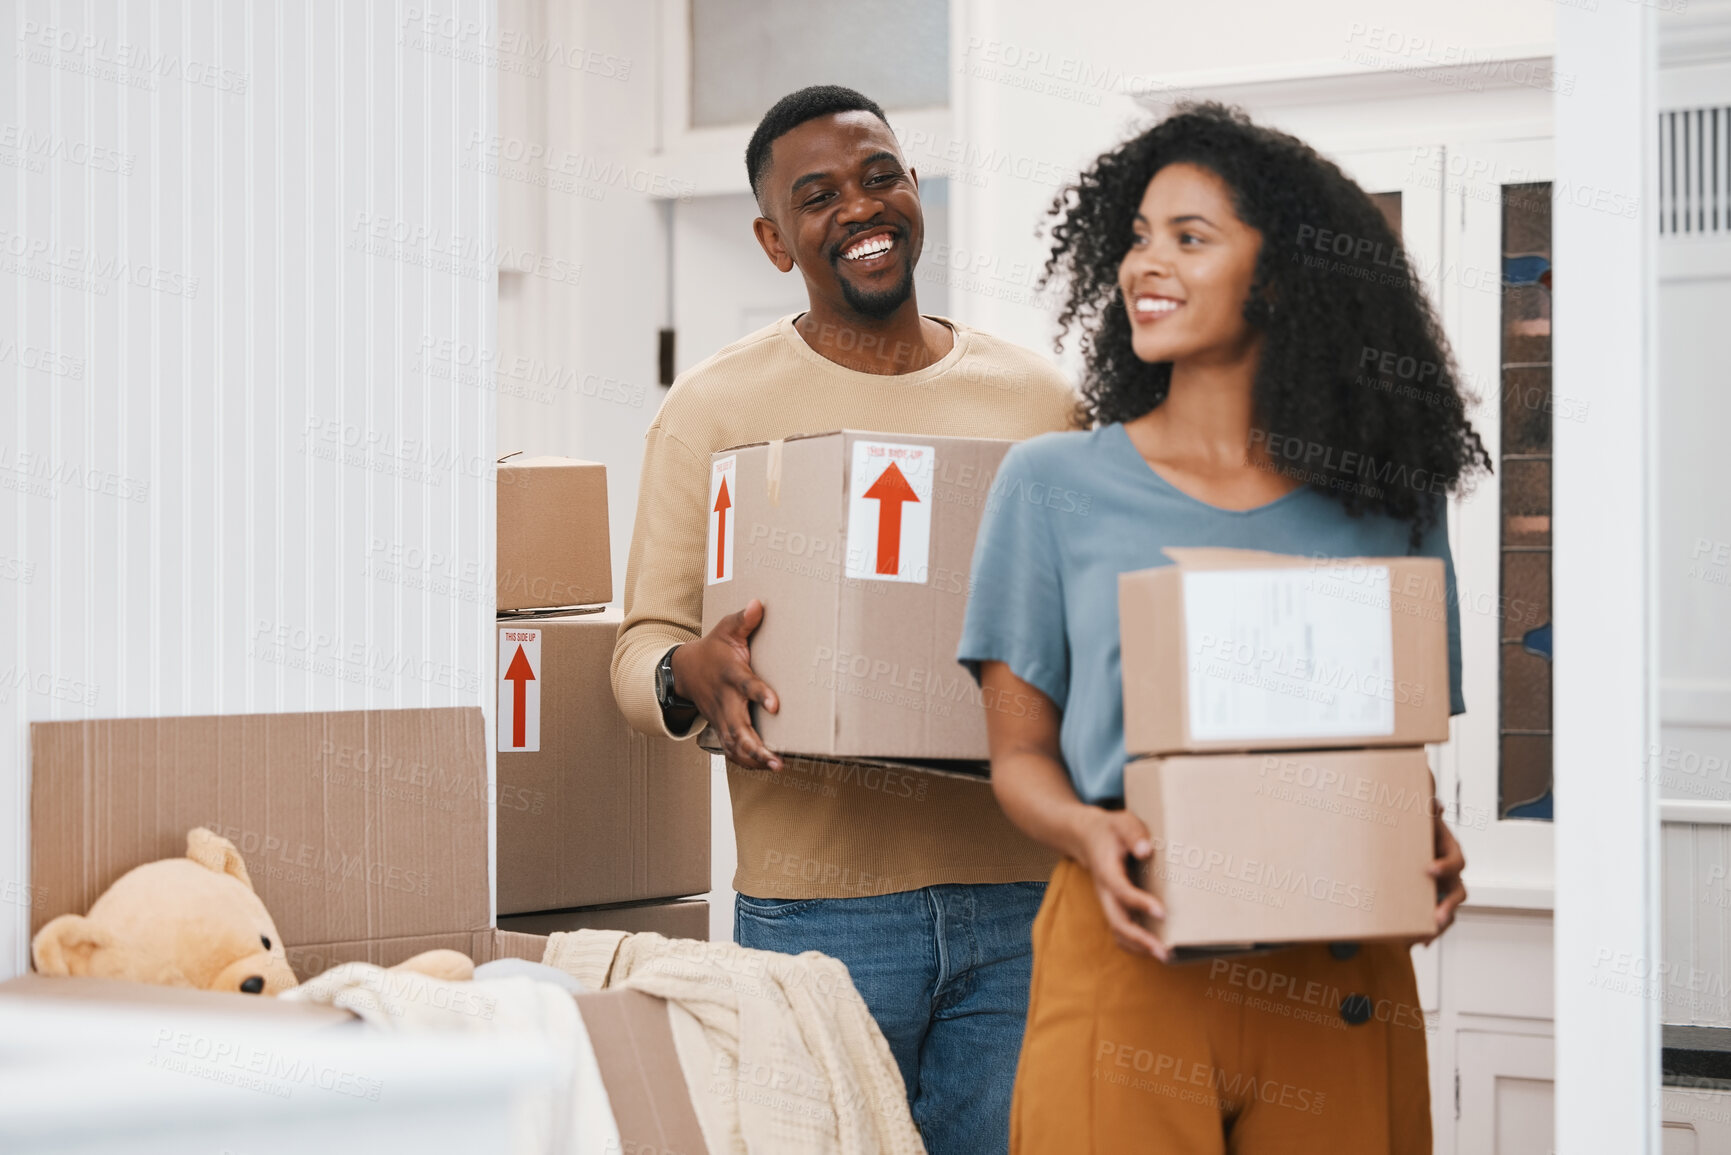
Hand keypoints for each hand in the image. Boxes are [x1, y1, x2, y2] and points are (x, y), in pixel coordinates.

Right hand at [670, 599, 780, 770]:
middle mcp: (725, 699)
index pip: (746, 685)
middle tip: (775, 758)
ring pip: (733, 742)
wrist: (685, 671)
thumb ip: (743, 620)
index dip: (759, 695)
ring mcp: (720, 716)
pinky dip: (744, 761)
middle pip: (738, 726)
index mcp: (730, 674)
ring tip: (775, 767)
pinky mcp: (720, 726)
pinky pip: (730, 749)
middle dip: (755, 744)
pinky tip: (762, 768)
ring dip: (752, 757)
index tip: (774, 705)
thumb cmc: (713, 650)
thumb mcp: (726, 630)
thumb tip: (759, 604)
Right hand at [1072, 808, 1168, 960]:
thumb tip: (1145, 851)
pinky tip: (1156, 948)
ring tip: (1165, 956)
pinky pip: (1121, 930)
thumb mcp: (1122, 822)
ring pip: (1118, 931)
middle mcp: (1104, 892)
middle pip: (1117, 921)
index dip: (1140, 903)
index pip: (1121, 891)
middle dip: (1140, 939)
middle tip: (1164, 951)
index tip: (1162, 912)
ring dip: (1139, 947)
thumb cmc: (1111, 830)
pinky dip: (1136, 943)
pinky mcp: (1114, 906)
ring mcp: (1108, 902)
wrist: (1087, 837)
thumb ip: (1133, 833)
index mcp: (1106, 871)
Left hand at [1420, 805, 1467, 943]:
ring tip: (1427, 937)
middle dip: (1448, 906)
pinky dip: (1427, 932)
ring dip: (1440, 924)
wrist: (1401, 839)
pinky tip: (1416, 943)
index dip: (1446, 866)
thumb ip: (1425, 809)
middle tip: (1438, 916)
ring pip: (1450, 910)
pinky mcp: (1432, 901)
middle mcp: (1451, 873)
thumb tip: (1433, 802)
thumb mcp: (1419, 817)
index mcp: (1450, 851)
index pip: (1456, 861)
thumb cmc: (1415, 828)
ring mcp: (1443, 889)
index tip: (1429, 870)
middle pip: (1458, 892)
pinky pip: (1436, 920)